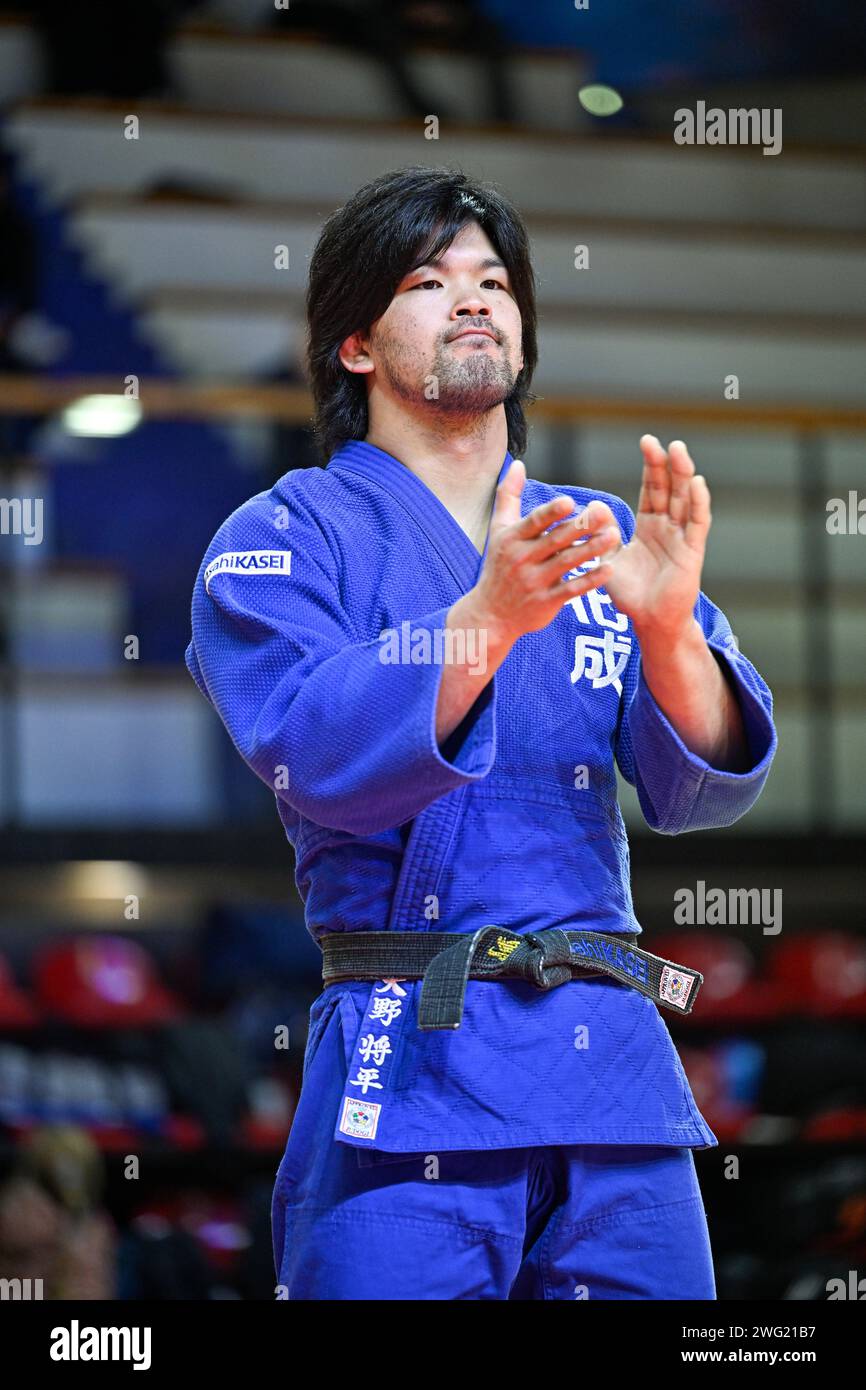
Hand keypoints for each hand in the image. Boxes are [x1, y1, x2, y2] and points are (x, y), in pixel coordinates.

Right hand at [469, 457, 621, 646]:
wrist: (490, 615)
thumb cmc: (498, 566)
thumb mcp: (498, 530)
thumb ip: (508, 496)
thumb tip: (517, 464)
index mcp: (512, 539)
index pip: (533, 522)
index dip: (550, 513)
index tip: (569, 502)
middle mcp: (522, 559)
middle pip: (555, 540)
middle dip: (581, 526)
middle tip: (605, 512)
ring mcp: (534, 582)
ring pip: (566, 563)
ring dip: (592, 549)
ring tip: (615, 535)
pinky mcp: (546, 603)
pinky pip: (572, 590)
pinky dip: (591, 580)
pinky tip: (611, 568)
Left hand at [578, 436, 710, 643]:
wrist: (649, 622)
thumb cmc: (630, 594)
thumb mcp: (609, 559)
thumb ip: (602, 533)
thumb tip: (593, 506)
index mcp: (650, 527)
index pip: (652, 490)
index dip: (651, 467)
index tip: (647, 442)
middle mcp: (669, 528)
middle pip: (670, 489)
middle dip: (665, 464)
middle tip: (657, 441)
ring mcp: (683, 538)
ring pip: (685, 500)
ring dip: (683, 475)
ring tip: (678, 451)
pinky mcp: (692, 552)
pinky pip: (698, 523)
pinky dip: (698, 503)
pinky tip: (696, 483)